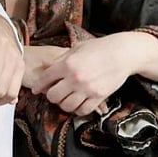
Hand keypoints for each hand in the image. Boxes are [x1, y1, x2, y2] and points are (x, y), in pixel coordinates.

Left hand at [31, 33, 157, 115]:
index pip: (45, 79)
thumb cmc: (98, 48)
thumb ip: (61, 59)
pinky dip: (78, 110)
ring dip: (64, 104)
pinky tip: (77, 104)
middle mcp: (75, 78)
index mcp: (67, 64)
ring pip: (66, 106)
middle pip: (53, 96)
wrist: (122, 53)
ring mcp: (87, 89)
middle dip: (51, 96)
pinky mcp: (99, 97)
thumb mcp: (76, 48)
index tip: (35, 89)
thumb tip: (47, 67)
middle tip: (54, 94)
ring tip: (65, 99)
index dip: (38, 86)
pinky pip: (83, 110)